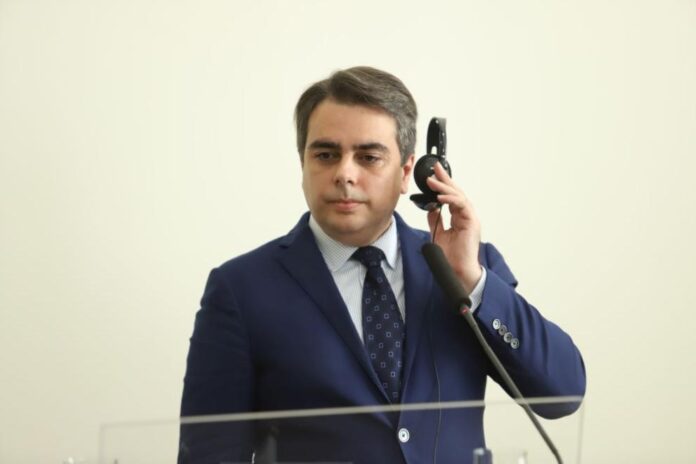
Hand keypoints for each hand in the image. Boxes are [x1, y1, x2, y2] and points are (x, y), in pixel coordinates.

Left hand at [425, 162, 481, 293]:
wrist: (457, 270)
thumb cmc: (452, 255)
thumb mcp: (438, 233)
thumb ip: (435, 219)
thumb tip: (431, 207)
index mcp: (459, 216)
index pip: (451, 196)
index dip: (443, 184)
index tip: (433, 174)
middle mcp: (466, 215)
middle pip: (456, 192)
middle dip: (445, 179)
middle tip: (435, 168)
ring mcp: (470, 217)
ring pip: (459, 196)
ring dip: (444, 188)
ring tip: (432, 182)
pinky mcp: (472, 222)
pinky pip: (462, 205)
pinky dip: (451, 199)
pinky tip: (440, 197)